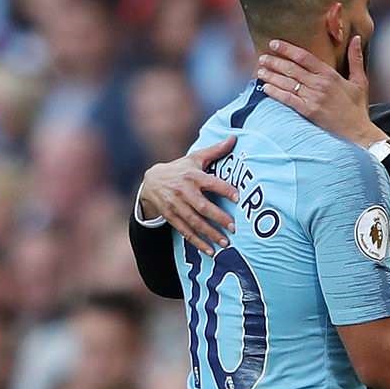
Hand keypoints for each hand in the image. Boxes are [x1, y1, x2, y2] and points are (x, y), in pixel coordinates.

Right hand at [140, 136, 238, 255]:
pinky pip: (185, 231)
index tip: (238, 198)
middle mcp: (184, 191)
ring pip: (194, 222)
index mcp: (193, 176)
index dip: (225, 189)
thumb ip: (215, 151)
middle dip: (218, 217)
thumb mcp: (195, 158)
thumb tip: (234, 137)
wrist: (151, 180)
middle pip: (202, 207)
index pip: (212, 183)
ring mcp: (176, 205)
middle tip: (234, 227)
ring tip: (225, 243)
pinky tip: (210, 250)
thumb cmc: (180, 168)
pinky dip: (197, 242)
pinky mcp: (170, 216)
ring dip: (209, 233)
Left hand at [257, 36, 388, 147]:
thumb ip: (355, 58)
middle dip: (274, 62)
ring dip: (271, 76)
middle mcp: (319, 84)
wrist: (358, 132)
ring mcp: (313, 98)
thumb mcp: (360, 80)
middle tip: (262, 57)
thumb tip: (355, 38)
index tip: (274, 44)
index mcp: (330, 74)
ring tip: (260, 71)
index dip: (287, 49)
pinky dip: (276, 93)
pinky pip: (288, 99)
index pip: (304, 57)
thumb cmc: (358, 108)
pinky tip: (265, 88)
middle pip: (292, 68)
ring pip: (287, 83)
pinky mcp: (309, 111)